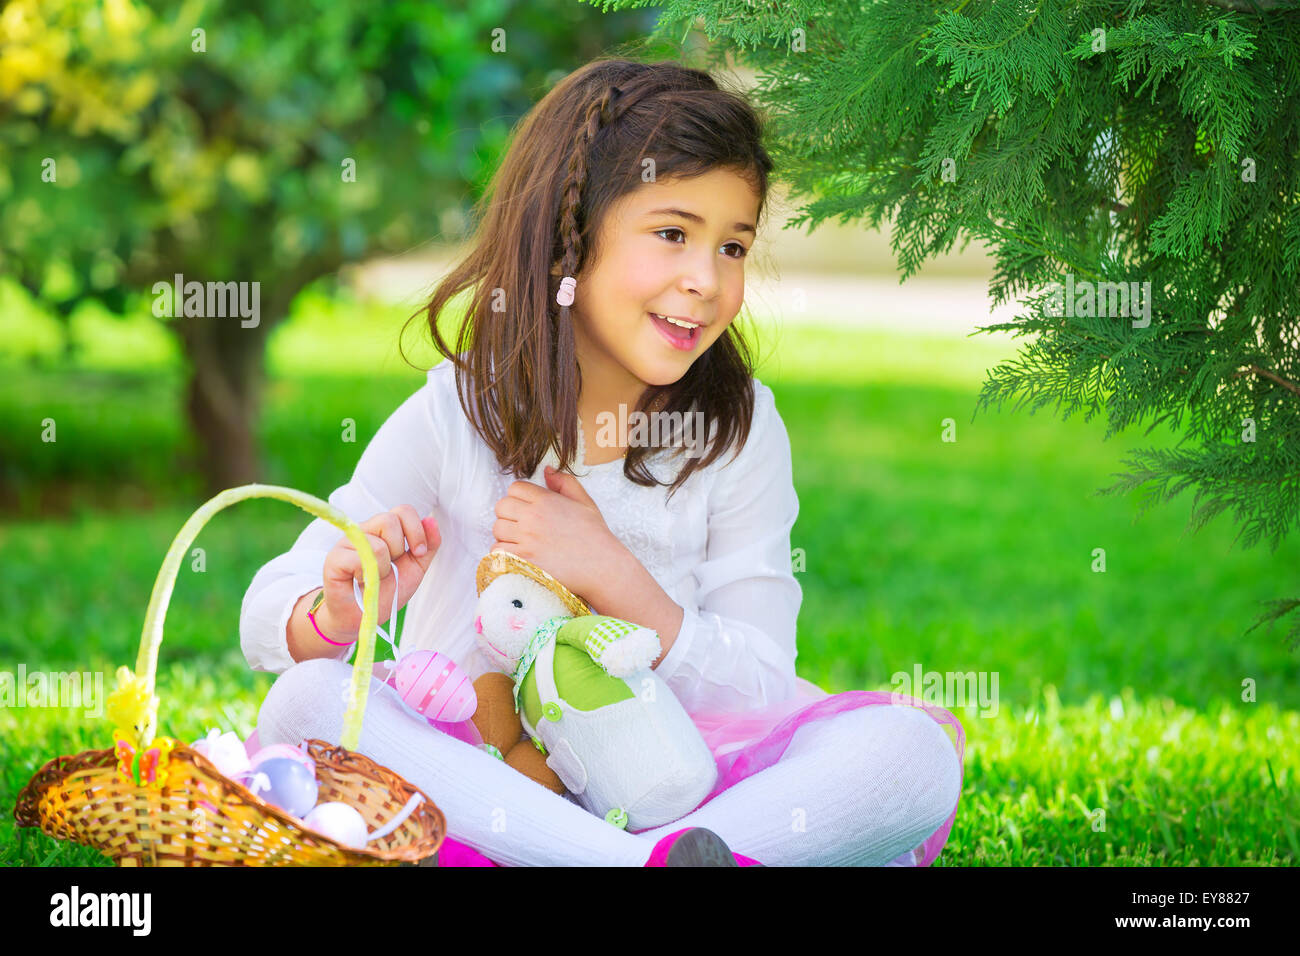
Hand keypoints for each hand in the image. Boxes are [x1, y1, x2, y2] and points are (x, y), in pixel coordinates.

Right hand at [318, 506, 439, 640]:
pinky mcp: (334, 558)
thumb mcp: (415, 569)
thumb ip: (428, 546)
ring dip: (382, 568)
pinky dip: (366, 575)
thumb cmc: (387, 592)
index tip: (419, 552)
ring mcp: (347, 542)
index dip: (416, 530)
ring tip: (373, 578)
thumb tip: (431, 519)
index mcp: (384, 530)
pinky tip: (359, 581)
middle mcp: (365, 530)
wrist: (363, 617)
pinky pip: (359, 559)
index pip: (403, 511)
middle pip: (390, 520)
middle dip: (399, 550)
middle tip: (390, 568)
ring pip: (377, 544)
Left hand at [491, 465, 627, 601]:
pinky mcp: (522, 559)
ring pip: (497, 528)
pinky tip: (518, 553)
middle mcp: (533, 517)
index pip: (515, 488)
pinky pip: (497, 550)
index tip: (527, 507)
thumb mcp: (584, 501)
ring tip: (520, 539)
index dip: (519, 496)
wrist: (601, 565)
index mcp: (546, 500)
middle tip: (521, 524)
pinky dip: (504, 552)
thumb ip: (564, 482)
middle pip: (501, 506)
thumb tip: (546, 471)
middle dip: (509, 513)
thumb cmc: (594, 534)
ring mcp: (526, 539)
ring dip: (505, 533)